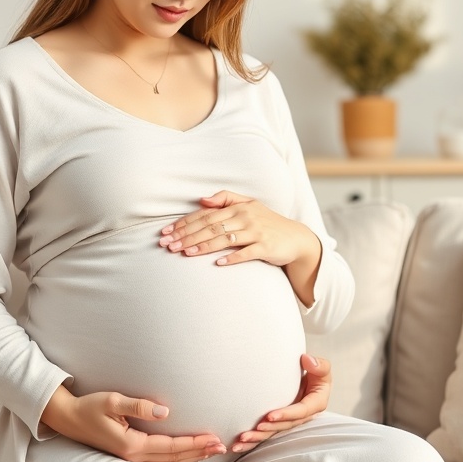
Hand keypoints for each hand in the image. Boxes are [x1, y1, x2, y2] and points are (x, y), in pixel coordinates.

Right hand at [40, 385, 224, 461]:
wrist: (68, 418)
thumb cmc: (89, 406)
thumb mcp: (112, 400)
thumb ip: (138, 406)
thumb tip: (164, 411)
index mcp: (131, 444)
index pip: (171, 445)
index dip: (194, 442)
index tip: (213, 438)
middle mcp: (133, 455)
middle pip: (174, 457)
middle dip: (198, 451)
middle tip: (221, 447)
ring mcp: (130, 458)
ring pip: (168, 461)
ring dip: (190, 456)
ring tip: (209, 451)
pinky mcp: (128, 455)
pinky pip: (159, 461)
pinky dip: (176, 458)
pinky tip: (185, 454)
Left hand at [159, 190, 319, 268]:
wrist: (296, 238)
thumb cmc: (267, 222)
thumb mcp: (249, 204)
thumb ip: (226, 198)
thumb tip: (202, 199)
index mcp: (238, 207)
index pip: (205, 214)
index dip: (184, 223)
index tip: (166, 232)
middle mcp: (245, 217)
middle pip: (210, 226)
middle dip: (187, 235)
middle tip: (168, 245)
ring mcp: (256, 232)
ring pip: (224, 238)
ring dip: (203, 246)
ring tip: (185, 253)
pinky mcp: (266, 247)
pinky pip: (246, 253)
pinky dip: (232, 257)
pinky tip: (218, 263)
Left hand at [232, 354, 330, 452]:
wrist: (307, 377)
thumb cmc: (315, 372)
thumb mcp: (322, 368)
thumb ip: (319, 365)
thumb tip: (307, 360)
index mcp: (314, 405)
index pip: (300, 412)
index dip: (285, 414)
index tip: (270, 415)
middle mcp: (301, 416)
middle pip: (284, 425)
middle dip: (269, 429)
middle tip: (254, 429)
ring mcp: (289, 420)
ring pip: (273, 432)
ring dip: (258, 438)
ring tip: (242, 439)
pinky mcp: (278, 423)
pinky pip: (266, 433)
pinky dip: (253, 441)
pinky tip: (238, 445)